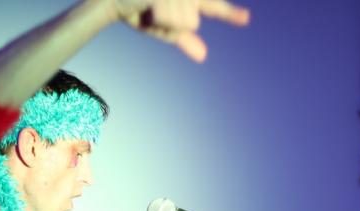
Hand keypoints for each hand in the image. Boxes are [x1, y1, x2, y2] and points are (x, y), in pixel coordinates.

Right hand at [113, 0, 249, 61]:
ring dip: (162, 20)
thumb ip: (184, 39)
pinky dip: (157, 17)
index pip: (213, 8)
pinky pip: (171, 18)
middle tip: (152, 12)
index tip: (245, 19)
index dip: (230, 14)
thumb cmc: (137, 12)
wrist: (113, 2)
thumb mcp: (163, 29)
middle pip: (192, 24)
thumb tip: (203, 56)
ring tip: (148, 7)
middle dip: (170, 26)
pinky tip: (146, 6)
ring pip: (183, 21)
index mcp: (188, 1)